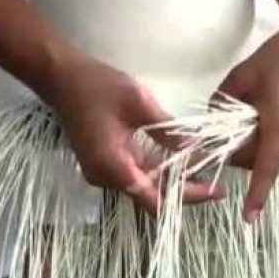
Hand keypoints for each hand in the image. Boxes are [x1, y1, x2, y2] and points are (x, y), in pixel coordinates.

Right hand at [44, 53, 225, 215]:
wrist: (61, 78)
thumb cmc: (96, 86)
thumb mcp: (139, 103)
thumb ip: (168, 130)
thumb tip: (196, 147)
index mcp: (113, 166)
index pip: (154, 198)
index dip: (185, 199)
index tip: (213, 193)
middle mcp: (107, 177)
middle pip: (152, 195)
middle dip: (184, 191)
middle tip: (217, 187)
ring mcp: (105, 172)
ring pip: (146, 185)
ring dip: (173, 181)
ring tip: (206, 175)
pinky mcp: (106, 163)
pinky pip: (137, 173)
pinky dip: (160, 170)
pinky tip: (182, 164)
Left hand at [216, 21, 278, 221]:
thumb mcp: (241, 77)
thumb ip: (221, 105)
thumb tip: (207, 125)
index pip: (265, 167)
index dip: (256, 194)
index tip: (249, 218)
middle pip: (261, 158)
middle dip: (242, 151)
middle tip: (229, 133)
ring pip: (274, 152)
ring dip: (259, 143)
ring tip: (255, 116)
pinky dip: (273, 137)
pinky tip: (271, 115)